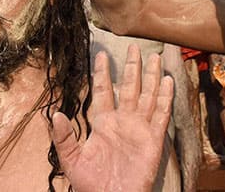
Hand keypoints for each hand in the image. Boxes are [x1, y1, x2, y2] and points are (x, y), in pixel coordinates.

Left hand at [50, 45, 173, 191]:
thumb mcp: (71, 160)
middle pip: (129, 87)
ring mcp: (139, 129)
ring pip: (147, 96)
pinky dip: (165, 98)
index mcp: (102, 123)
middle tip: (134, 46)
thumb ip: (64, 138)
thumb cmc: (91, 184)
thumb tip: (56, 114)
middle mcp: (122, 121)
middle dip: (131, 67)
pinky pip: (161, 115)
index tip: (101, 54)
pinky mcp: (153, 139)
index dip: (103, 73)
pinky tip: (169, 82)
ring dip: (152, 77)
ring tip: (156, 57)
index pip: (103, 91)